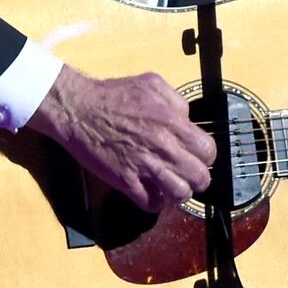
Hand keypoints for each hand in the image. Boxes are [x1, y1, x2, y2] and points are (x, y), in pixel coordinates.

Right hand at [27, 65, 215, 212]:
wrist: (79, 109)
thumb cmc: (114, 95)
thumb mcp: (153, 84)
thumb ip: (177, 101)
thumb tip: (188, 120)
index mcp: (172, 122)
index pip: (208, 151)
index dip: (204, 155)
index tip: (196, 154)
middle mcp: (163, 147)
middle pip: (199, 177)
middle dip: (197, 176)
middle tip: (186, 172)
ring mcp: (144, 167)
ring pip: (179, 195)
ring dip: (178, 192)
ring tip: (171, 185)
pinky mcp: (125, 182)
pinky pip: (152, 204)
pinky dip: (156, 202)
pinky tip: (153, 191)